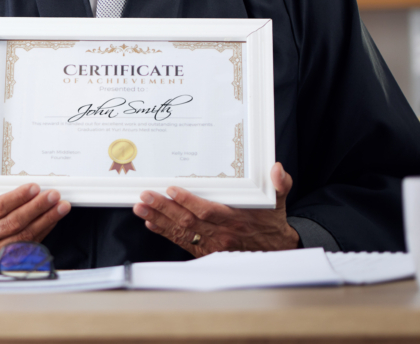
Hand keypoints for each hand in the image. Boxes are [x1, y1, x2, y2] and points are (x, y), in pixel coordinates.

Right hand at [0, 174, 70, 259]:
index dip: (18, 198)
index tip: (35, 187)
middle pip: (14, 222)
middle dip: (37, 207)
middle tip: (53, 195)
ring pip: (25, 235)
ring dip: (46, 219)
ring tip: (60, 206)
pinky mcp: (10, 259)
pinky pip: (31, 245)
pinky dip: (45, 230)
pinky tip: (54, 219)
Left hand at [131, 162, 299, 256]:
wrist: (274, 250)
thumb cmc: (270, 221)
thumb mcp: (277, 202)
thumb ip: (279, 186)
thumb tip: (277, 169)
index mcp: (236, 220)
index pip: (208, 211)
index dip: (189, 202)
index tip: (172, 190)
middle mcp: (221, 234)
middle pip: (188, 221)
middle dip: (164, 208)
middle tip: (145, 196)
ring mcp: (211, 244)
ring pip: (180, 231)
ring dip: (158, 219)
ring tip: (140, 207)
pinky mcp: (204, 250)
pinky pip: (181, 241)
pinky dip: (164, 232)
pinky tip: (150, 222)